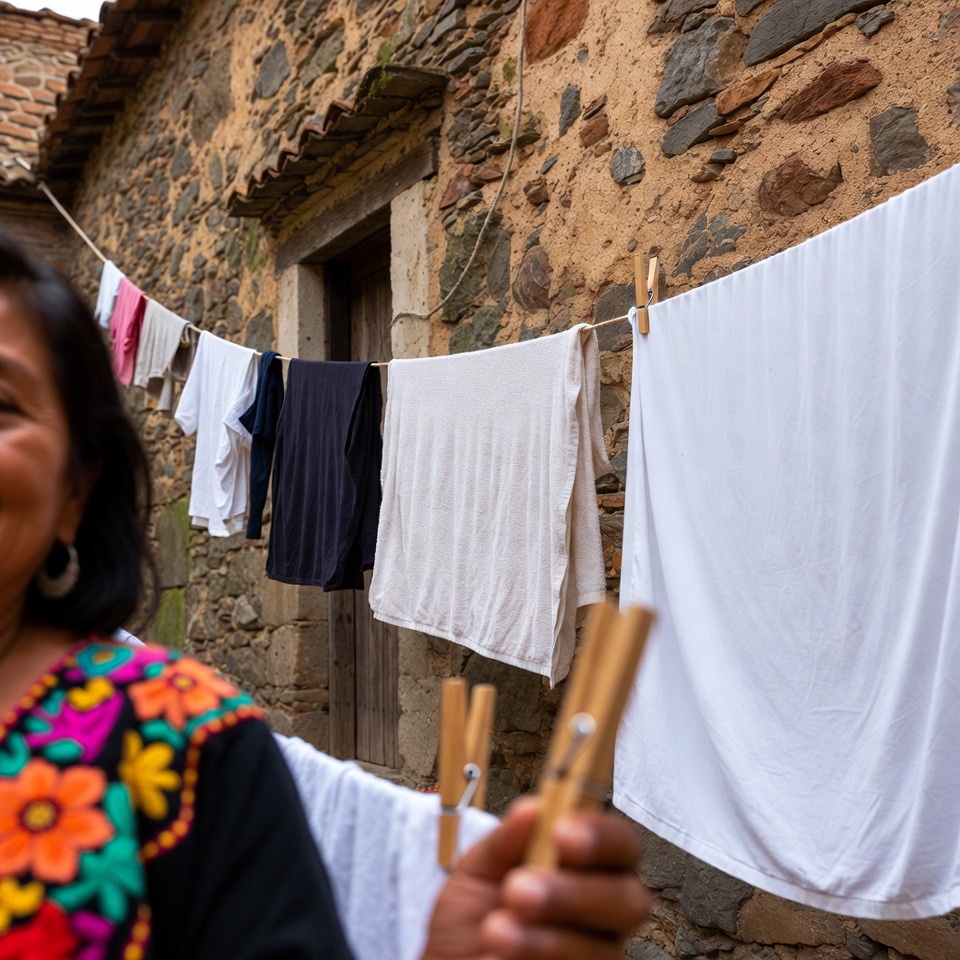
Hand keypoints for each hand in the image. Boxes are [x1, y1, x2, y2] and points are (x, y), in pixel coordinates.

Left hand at [422, 797, 647, 959]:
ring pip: (604, 949)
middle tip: (518, 891)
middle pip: (627, 900)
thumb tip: (532, 808)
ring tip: (496, 930)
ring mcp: (599, 955)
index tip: (561, 833)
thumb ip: (505, 841)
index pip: (621, 843)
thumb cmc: (473, 916)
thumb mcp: (479, 869)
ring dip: (546, 938)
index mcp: (589, 866)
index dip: (601, 835)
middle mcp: (605, 911)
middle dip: (572, 892)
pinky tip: (503, 957)